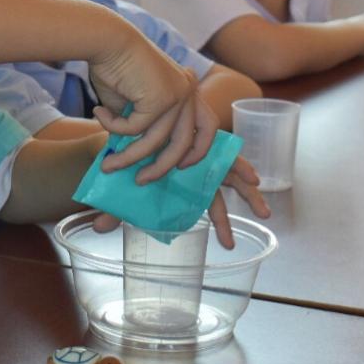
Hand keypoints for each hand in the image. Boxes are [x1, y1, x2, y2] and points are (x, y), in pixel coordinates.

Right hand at [91, 66, 219, 185]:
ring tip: (108, 164)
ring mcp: (178, 94)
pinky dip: (114, 128)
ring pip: (157, 142)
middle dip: (162, 168)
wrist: (106, 38)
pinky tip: (99, 113)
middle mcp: (189, 91)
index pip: (207, 125)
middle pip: (185, 143)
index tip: (182, 166)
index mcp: (187, 88)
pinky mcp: (161, 98)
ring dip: (129, 157)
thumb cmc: (115, 66)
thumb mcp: (134, 102)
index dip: (198, 150)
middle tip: (141, 180)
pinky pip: (135, 129)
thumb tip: (136, 155)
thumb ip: (142, 125)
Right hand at [91, 155, 270, 249]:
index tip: (227, 244)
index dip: (219, 223)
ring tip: (265, 206)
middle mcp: (200, 166)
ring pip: (234, 173)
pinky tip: (253, 179)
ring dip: (250, 189)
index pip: (208, 203)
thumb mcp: (128, 184)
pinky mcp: (205, 139)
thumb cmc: (129, 152)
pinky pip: (227, 155)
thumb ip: (117, 207)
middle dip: (248, 203)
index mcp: (187, 179)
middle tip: (266, 218)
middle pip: (228, 188)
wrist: (127, 120)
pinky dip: (240, 167)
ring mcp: (206, 152)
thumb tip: (97, 229)